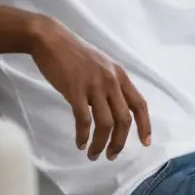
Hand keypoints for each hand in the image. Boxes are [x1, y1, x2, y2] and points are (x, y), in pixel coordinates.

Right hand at [29, 17, 150, 159]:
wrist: (49, 39)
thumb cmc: (74, 54)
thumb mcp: (101, 65)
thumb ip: (111, 84)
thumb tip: (116, 108)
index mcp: (120, 76)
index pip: (139, 104)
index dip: (145, 125)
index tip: (145, 143)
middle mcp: (111, 81)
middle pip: (124, 119)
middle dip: (119, 142)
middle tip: (112, 155)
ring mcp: (94, 85)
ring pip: (105, 123)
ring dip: (101, 144)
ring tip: (93, 154)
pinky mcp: (75, 90)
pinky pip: (83, 120)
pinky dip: (83, 135)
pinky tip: (80, 143)